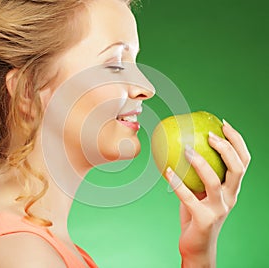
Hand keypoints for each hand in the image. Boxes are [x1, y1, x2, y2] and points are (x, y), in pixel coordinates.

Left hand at [165, 120, 250, 267]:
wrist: (198, 246)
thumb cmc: (197, 214)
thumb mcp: (201, 192)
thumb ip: (196, 175)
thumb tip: (181, 148)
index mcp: (232, 189)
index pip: (243, 161)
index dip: (237, 141)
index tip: (223, 124)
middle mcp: (230, 198)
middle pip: (237, 168)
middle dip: (226, 148)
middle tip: (209, 134)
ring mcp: (218, 210)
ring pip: (214, 182)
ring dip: (200, 163)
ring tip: (186, 149)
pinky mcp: (203, 219)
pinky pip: (187, 197)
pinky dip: (176, 182)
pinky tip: (167, 170)